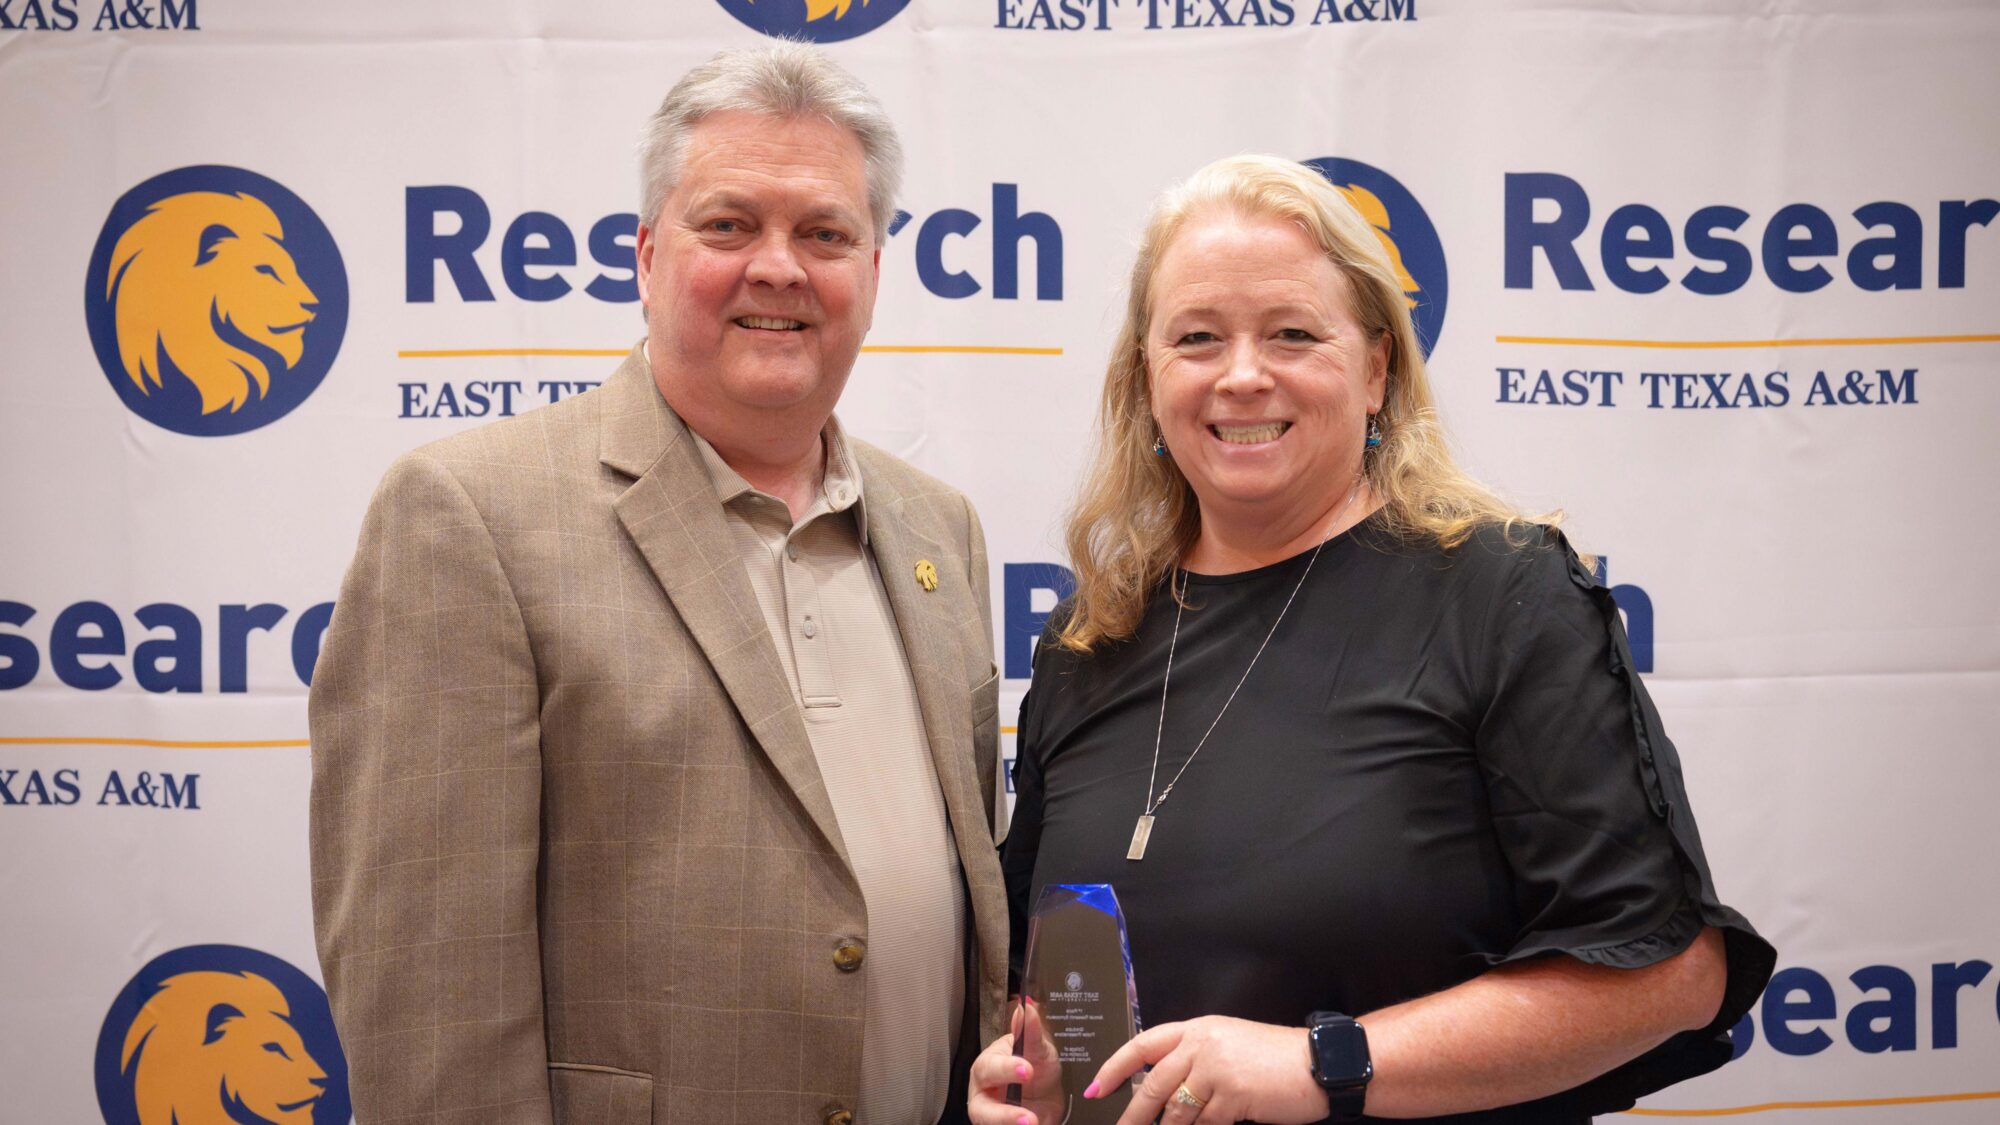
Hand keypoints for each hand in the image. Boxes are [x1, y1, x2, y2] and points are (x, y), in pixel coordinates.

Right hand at [968, 998, 1066, 1124]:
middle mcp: (984, 1094)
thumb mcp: (1039, 1048)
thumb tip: (1025, 1008)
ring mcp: (991, 1116)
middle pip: (982, 1109)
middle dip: (1004, 1114)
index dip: (1006, 1070)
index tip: (1028, 1069)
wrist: (1049, 1094)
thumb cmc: (1037, 1067)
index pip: (990, 1068)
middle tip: (1028, 1118)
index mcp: (988, 1066)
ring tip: (1033, 1124)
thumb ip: (1030, 1031)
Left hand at [1086, 1016, 1333, 1124]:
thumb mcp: (1229, 1045)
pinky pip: (1205, 1124)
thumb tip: (1163, 1091)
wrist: (1318, 1063)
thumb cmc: (1277, 1058)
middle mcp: (1202, 1044)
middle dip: (1133, 1115)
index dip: (1115, 1068)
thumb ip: (1195, 1060)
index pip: (1143, 1045)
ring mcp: (1216, 1069)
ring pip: (1177, 1111)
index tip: (1097, 1088)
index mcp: (1198, 1029)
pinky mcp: (1233, 1094)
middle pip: (1154, 1085)